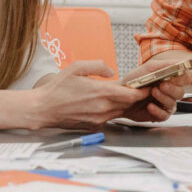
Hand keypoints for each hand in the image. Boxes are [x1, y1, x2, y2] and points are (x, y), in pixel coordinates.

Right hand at [28, 60, 149, 129]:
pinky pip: (109, 117)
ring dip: (125, 104)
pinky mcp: (94, 126)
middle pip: (129, 104)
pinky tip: (106, 103)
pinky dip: (112, 110)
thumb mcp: (76, 67)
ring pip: (120, 111)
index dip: (143, 90)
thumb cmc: (57, 89)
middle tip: (142, 88)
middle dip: (137, 97)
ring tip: (124, 94)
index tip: (148, 85)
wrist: (42, 109)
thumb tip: (111, 71)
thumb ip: (98, 66)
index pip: (132, 95)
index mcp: (101, 93)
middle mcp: (103, 108)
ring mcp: (99, 119)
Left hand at [118, 59, 190, 122]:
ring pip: (173, 103)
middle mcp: (170, 92)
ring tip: (152, 93)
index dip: (182, 78)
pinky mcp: (159, 115)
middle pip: (181, 92)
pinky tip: (150, 106)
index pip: (185, 79)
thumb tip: (179, 63)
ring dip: (163, 98)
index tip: (174, 77)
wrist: (120, 96)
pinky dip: (157, 111)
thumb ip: (164, 65)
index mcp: (169, 79)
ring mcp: (165, 104)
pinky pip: (164, 115)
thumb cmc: (133, 81)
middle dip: (172, 89)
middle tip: (161, 85)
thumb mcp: (148, 69)